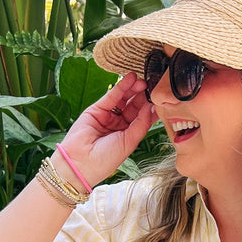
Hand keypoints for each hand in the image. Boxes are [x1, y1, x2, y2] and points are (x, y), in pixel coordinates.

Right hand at [56, 71, 155, 187]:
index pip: (142, 118)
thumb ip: (141, 123)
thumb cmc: (105, 159)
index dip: (150, 108)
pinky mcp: (97, 109)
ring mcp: (108, 117)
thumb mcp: (129, 142)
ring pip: (123, 100)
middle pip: (134, 107)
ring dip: (133, 89)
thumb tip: (152, 107)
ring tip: (142, 81)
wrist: (81, 162)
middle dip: (142, 96)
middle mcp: (118, 125)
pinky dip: (121, 87)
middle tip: (152, 86)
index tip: (160, 99)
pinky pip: (112, 96)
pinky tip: (130, 79)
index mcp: (128, 136)